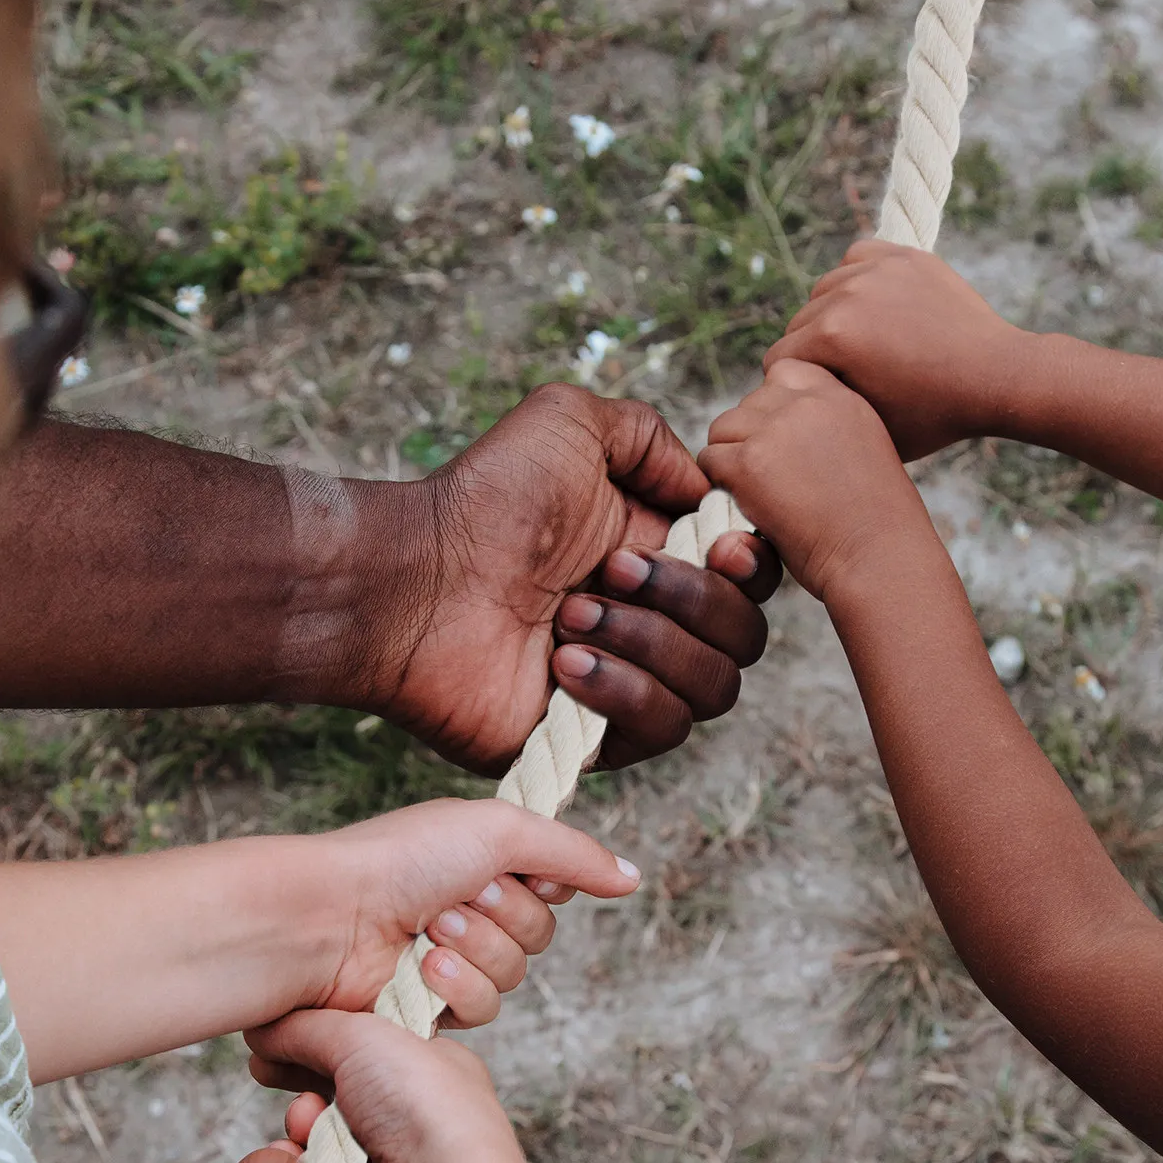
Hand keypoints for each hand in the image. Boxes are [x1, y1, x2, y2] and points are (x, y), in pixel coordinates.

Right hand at [246, 1011, 576, 1162]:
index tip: (282, 1040)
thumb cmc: (424, 1103)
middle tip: (278, 1078)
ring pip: (329, 1139)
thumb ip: (311, 1026)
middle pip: (344, 1093)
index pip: (369, 1043)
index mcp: (432, 1061)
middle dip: (308, 1089)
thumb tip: (270, 1028)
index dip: (323, 1041)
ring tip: (306, 1127)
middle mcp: (422, 1113)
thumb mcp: (362, 1034)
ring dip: (306, 1131)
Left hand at [302, 796, 639, 1028]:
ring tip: (432, 930)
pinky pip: (481, 1009)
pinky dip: (456, 986)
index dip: (543, 882)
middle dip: (505, 914)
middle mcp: (468, 906)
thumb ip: (572, 853)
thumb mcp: (500, 829)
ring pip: (514, 974)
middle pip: (539, 933)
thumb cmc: (402, 857)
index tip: (522, 870)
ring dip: (478, 948)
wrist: (332, 917)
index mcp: (481, 858)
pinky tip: (422, 969)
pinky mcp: (429, 1005)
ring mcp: (449, 957)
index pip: (552, 884)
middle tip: (460, 896)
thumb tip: (632, 877)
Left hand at [378, 383, 779, 773]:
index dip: (751, 565)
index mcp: (655, 553)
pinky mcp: (594, 739)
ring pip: (713, 688)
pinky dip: (625, 690)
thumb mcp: (571, 422)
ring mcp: (626, 683)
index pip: (749, 578)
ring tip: (570, 614)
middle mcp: (650, 620)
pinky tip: (563, 663)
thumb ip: (651, 439)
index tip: (719, 546)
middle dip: (691, 599)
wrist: (412, 578)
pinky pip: (661, 729)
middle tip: (608, 568)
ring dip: (650, 642)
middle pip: (744, 636)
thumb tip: (705, 493)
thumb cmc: (483, 499)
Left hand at [698, 361, 930, 604]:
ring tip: (757, 493)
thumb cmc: (875, 522)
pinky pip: (710, 460)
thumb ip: (826, 425)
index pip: (785, 371)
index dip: (773, 407)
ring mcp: (775, 431)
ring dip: (730, 459)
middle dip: (750, 437)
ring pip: (722, 428)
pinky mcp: (749, 463)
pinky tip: (747, 506)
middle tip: (769, 479)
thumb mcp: (865, 448)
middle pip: (748, 402)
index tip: (783, 445)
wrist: (879, 557)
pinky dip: (719, 485)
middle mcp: (808, 404)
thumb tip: (781, 428)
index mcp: (841, 397)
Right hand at [765, 240, 1029, 459]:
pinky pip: (856, 259)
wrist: (997, 377)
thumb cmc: (931, 414)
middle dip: (814, 350)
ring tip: (862, 341)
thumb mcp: (865, 424)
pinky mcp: (903, 255)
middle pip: (799, 324)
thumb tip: (784, 397)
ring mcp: (877, 270)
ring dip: (833, 314)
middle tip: (847, 373)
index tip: (821, 397)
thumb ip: (817, 404)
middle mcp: (846, 295)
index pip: (778, 360)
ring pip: (824, 291)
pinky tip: (874, 306)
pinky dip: (857, 279)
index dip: (795, 385)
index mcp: (830, 337)